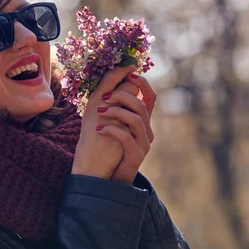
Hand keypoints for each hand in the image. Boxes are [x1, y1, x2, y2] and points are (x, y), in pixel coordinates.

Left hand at [71, 65, 140, 179]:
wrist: (103, 176)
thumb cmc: (104, 146)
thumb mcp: (107, 121)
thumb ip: (112, 102)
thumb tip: (111, 78)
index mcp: (141, 119)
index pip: (150, 96)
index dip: (143, 83)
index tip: (129, 73)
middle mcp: (146, 130)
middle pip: (142, 105)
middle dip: (122, 96)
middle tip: (104, 96)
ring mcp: (143, 143)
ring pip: (136, 120)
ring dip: (116, 111)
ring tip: (98, 111)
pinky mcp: (136, 156)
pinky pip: (127, 138)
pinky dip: (112, 130)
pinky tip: (99, 130)